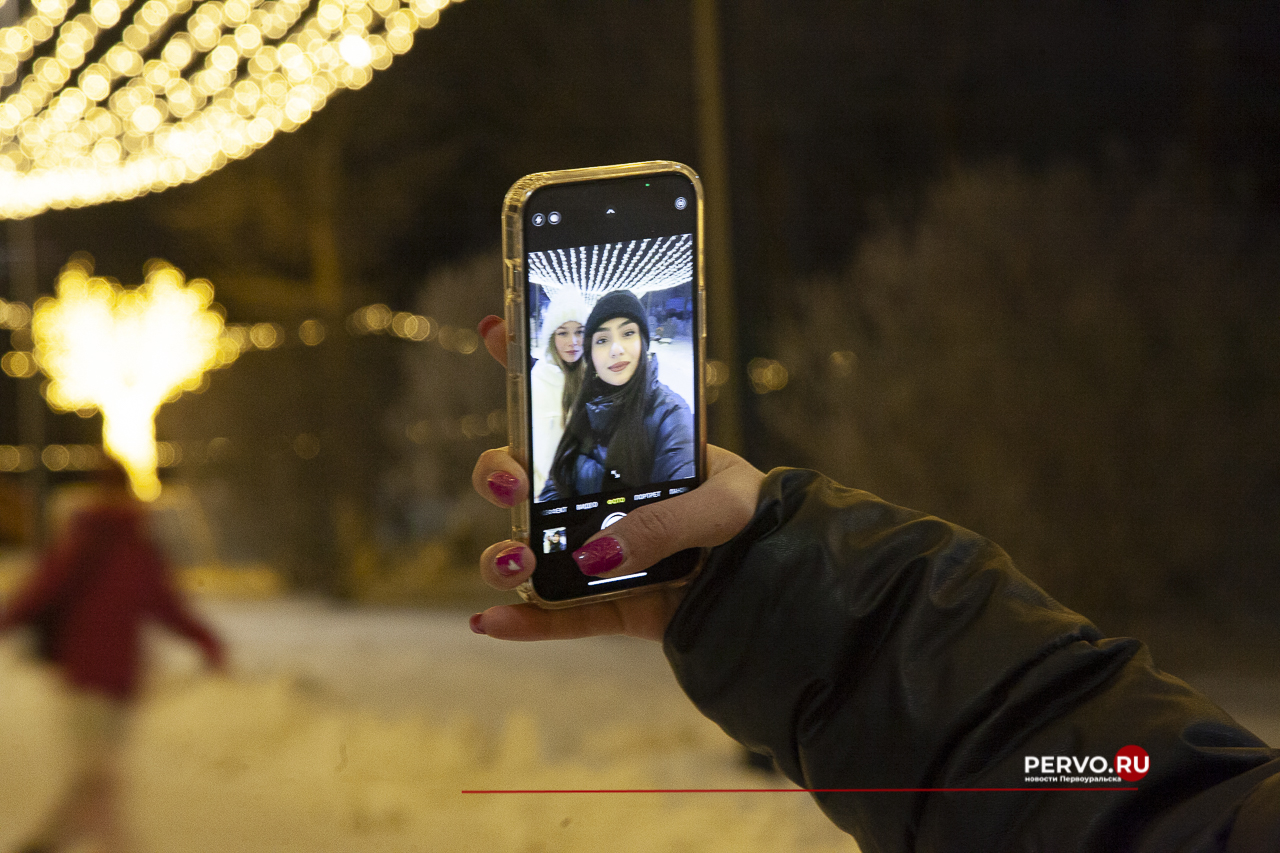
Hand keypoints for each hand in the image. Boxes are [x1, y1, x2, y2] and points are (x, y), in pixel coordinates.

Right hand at [469, 316, 763, 641]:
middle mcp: (596, 496)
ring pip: (524, 549)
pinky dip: (524, 622)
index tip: (495, 330)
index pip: (567, 399)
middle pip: (519, 476)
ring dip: (501, 554)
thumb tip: (595, 555)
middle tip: (513, 479)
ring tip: (516, 561)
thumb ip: (669, 521)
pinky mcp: (610, 603)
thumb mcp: (726, 503)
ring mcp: (595, 550)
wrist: (784, 584)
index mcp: (624, 450)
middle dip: (497, 472)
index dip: (526, 363)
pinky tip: (490, 622)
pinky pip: (559, 615)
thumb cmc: (759, 520)